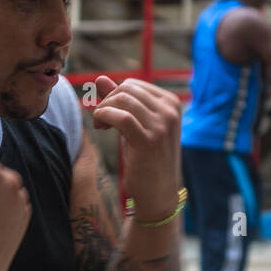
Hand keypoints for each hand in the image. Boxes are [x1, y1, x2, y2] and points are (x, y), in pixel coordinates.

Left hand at [90, 76, 182, 220]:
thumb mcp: (135, 125)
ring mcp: (162, 125)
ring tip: (101, 126)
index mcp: (171, 103)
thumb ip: (119, 101)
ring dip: (103, 110)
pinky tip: (101, 128)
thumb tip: (99, 78)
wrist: (158, 192)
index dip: (113, 96)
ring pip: (122, 100)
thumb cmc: (146, 158)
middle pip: (126, 89)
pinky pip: (120, 117)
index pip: (133, 85)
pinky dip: (105, 117)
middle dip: (107, 102)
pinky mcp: (149, 140)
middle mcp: (170, 111)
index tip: (107, 114)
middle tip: (101, 121)